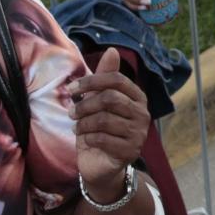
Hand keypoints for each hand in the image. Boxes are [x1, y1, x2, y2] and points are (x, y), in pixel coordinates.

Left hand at [67, 48, 148, 193]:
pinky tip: (85, 140)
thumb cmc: (99, 129)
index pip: (117, 79)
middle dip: (85, 105)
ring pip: (104, 120)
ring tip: (77, 127)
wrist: (101, 165)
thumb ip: (104, 78)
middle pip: (110, 99)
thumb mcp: (98, 102)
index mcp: (137, 97)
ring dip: (83, 124)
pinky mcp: (131, 151)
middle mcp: (143, 114)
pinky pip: (103, 139)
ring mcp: (139, 134)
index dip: (92, 81)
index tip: (71, 89)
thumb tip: (112, 50)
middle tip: (71, 113)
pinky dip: (88, 138)